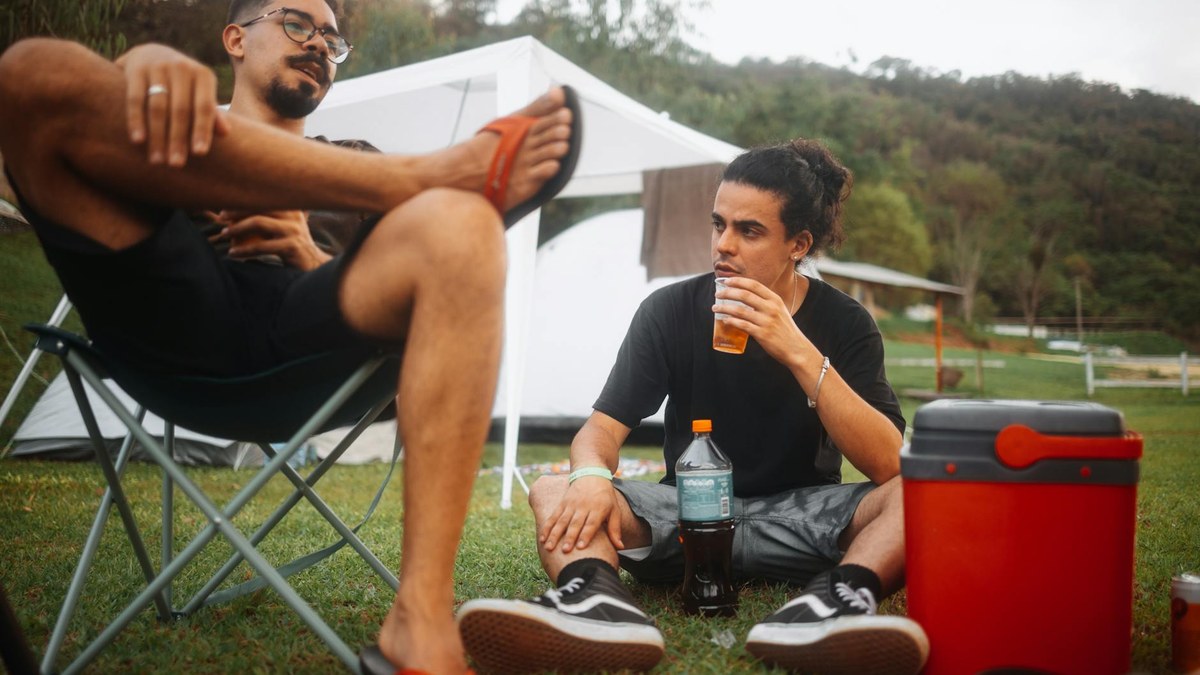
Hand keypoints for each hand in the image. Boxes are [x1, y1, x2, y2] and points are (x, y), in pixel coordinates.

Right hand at [116, 43, 230, 166]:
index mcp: (203, 75)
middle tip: (176, 165)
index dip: (202, 130)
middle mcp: (182, 67)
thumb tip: (226, 133)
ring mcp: (158, 66)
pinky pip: (135, 99)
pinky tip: (138, 141)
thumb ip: (211, 112)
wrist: (151, 54)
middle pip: (181, 110)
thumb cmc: (183, 85)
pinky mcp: (135, 69)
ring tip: (157, 160)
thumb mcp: (200, 93)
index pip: (205, 107)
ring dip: (158, 136)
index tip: (199, 154)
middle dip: (178, 139)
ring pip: (158, 107)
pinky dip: (136, 121)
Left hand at [216, 209, 331, 269]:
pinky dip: (244, 250)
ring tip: (224, 235)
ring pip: (259, 223)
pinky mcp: (291, 246)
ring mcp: (293, 230)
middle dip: (236, 212)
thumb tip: (237, 210)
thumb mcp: (283, 226)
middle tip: (221, 219)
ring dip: (237, 229)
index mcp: (291, 207)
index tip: (224, 210)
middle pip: (259, 206)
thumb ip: (268, 217)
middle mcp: (294, 215)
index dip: (242, 201)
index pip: (262, 198)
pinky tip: (233, 254)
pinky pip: (261, 246)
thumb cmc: (292, 245)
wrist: (313, 265)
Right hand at [538, 477, 624, 553]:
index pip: (591, 524)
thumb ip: (615, 529)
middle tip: (565, 550)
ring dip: (555, 534)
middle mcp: (583, 506)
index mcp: (598, 509)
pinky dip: (547, 527)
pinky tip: (542, 538)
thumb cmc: (605, 496)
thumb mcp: (614, 509)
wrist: (591, 473)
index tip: (581, 547)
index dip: (586, 535)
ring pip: (562, 521)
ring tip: (549, 547)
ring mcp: (571, 504)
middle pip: (575, 523)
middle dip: (569, 537)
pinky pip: (554, 516)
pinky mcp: (563, 503)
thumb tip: (620, 547)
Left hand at [715, 276, 806, 365]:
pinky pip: (742, 325)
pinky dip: (731, 321)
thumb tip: (746, 297)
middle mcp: (771, 308)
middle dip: (728, 293)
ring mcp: (766, 321)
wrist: (796, 348)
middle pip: (744, 295)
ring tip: (715, 308)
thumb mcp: (779, 310)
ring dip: (724, 308)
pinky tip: (725, 320)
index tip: (726, 281)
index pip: (754, 285)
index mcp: (775, 300)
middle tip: (718, 295)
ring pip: (740, 310)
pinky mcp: (762, 334)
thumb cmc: (785, 330)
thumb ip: (765, 303)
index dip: (738, 281)